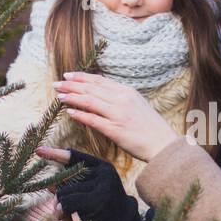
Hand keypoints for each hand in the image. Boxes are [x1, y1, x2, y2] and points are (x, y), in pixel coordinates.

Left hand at [36, 145, 139, 220]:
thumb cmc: (104, 213)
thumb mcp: (89, 195)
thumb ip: (73, 187)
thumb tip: (49, 186)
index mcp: (103, 167)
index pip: (75, 157)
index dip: (55, 154)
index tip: (38, 151)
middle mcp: (104, 173)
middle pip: (65, 178)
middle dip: (58, 196)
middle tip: (59, 212)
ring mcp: (103, 185)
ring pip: (64, 192)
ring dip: (59, 208)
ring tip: (64, 220)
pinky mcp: (99, 199)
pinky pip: (68, 203)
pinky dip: (63, 213)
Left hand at [50, 72, 178, 162]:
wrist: (163, 145)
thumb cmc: (150, 127)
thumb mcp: (137, 105)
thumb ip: (120, 99)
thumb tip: (100, 95)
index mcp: (127, 92)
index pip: (99, 81)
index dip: (81, 77)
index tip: (68, 76)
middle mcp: (122, 100)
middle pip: (91, 89)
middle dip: (72, 85)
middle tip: (57, 84)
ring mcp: (118, 115)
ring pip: (90, 101)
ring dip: (72, 97)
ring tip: (59, 96)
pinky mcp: (115, 130)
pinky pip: (93, 120)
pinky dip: (80, 115)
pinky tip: (69, 112)